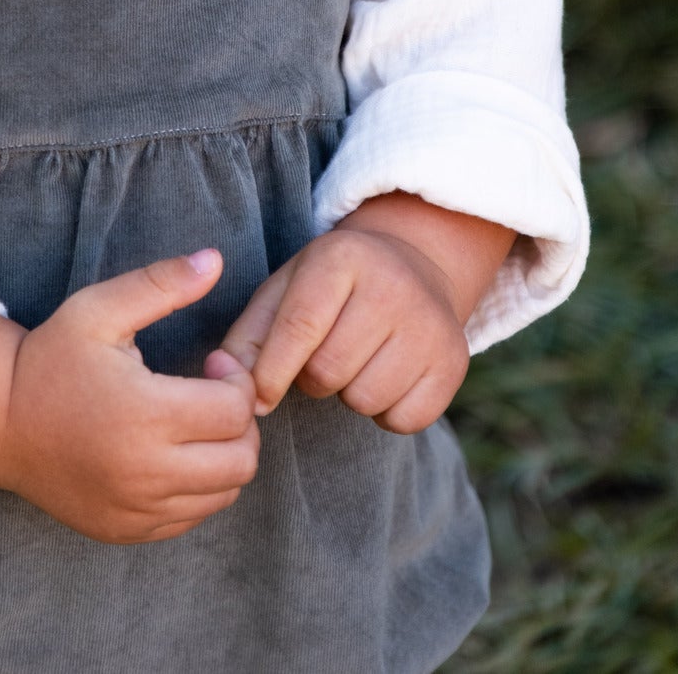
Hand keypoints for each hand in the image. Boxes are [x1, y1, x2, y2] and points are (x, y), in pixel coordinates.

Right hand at [0, 249, 260, 542]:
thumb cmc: (52, 358)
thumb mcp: (101, 308)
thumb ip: (162, 283)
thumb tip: (216, 259)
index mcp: (144, 415)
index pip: (235, 410)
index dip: (235, 379)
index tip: (211, 362)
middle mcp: (144, 473)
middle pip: (241, 459)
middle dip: (239, 421)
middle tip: (211, 394)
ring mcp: (136, 509)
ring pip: (224, 494)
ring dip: (224, 455)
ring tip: (194, 423)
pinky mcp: (127, 530)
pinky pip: (192, 517)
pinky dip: (199, 487)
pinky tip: (173, 453)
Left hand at [204, 195, 515, 434]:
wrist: (415, 263)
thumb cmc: (332, 286)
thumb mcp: (286, 290)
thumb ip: (248, 336)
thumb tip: (223, 379)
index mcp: (341, 258)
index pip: (298, 329)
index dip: (271, 373)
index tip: (259, 397)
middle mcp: (393, 286)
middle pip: (329, 372)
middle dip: (312, 379)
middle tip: (321, 358)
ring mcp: (430, 324)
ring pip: (365, 400)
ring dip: (349, 394)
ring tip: (354, 362)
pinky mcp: (455, 362)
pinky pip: (404, 420)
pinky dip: (386, 412)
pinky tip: (385, 376)